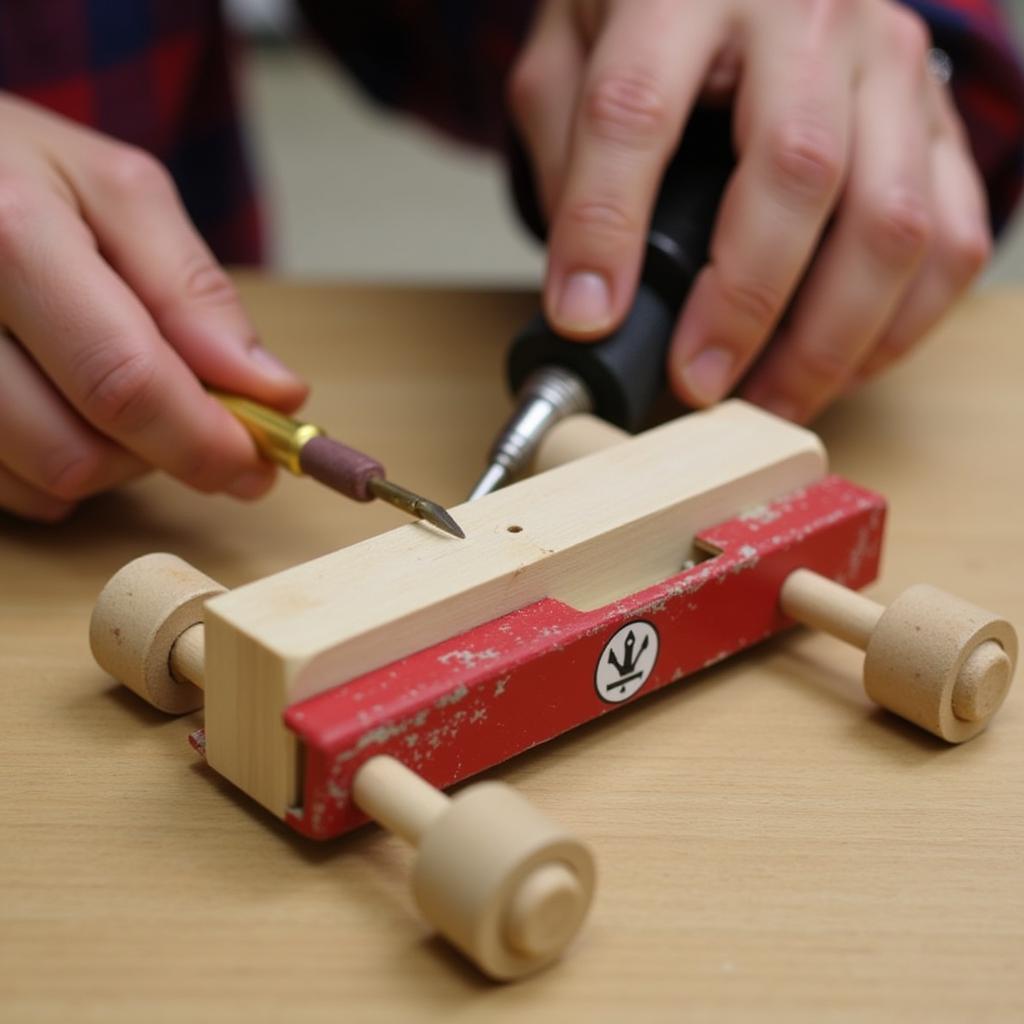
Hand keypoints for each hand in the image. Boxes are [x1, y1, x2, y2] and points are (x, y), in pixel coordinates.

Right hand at [0, 94, 306, 521]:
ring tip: (111, 392)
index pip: (123, 380)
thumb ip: (197, 293)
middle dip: (158, 453)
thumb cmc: (17, 168)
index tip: (255, 462)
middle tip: (189, 415)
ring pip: (41, 481)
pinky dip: (50, 470)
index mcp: (12, 238)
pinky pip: (0, 488)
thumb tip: (273, 393)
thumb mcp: (120, 193)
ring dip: (108, 463)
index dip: (202, 439)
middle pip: (77, 453)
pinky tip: (57, 406)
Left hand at [509, 0, 990, 422]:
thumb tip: (588, 293)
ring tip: (768, 401)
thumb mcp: (568, 54)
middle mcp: (807, 17)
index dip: (606, 227)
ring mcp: (890, 66)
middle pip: (798, 173)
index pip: (637, 112)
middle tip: (698, 385)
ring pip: (891, 221)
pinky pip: (953, 235)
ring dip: (829, 339)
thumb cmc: (655, 8)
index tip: (588, 319)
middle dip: (743, 307)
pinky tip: (842, 362)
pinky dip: (901, 323)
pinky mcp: (938, 120)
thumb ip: (563, 156)